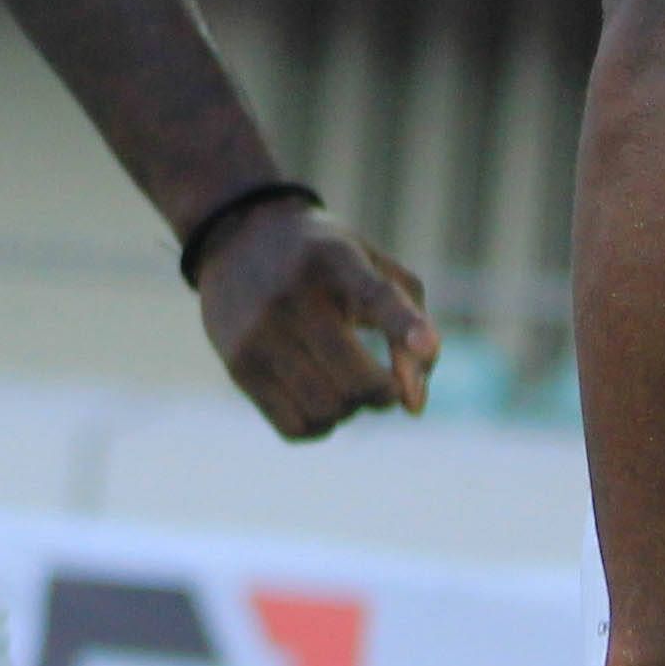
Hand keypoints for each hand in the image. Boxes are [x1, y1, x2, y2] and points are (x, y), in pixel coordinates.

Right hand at [196, 203, 438, 437]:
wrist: (238, 237)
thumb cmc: (327, 262)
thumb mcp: (374, 267)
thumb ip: (412, 325)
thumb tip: (413, 407)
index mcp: (336, 259)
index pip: (375, 296)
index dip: (405, 325)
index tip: (426, 346)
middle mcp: (293, 295)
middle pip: (358, 381)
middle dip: (383, 393)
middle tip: (381, 380)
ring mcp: (260, 333)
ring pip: (327, 411)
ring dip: (350, 410)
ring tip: (344, 384)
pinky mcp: (238, 365)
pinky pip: (295, 428)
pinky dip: (319, 425)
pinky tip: (319, 399)